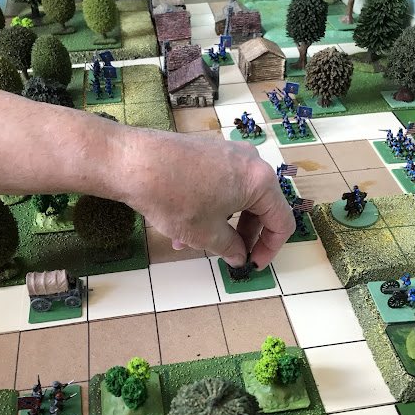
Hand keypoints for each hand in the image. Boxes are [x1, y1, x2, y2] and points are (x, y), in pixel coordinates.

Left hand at [122, 129, 294, 268]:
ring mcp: (228, 152)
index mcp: (260, 181)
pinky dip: (211, 207)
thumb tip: (239, 256)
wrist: (133, 163)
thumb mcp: (206, 234)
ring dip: (222, 224)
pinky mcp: (208, 150)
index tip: (253, 264)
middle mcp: (249, 161)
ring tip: (194, 244)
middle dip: (244, 236)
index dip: (270, 249)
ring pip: (236, 197)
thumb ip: (230, 248)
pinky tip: (183, 226)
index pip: (281, 221)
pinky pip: (220, 184)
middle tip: (229, 255)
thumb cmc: (174, 199)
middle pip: (260, 207)